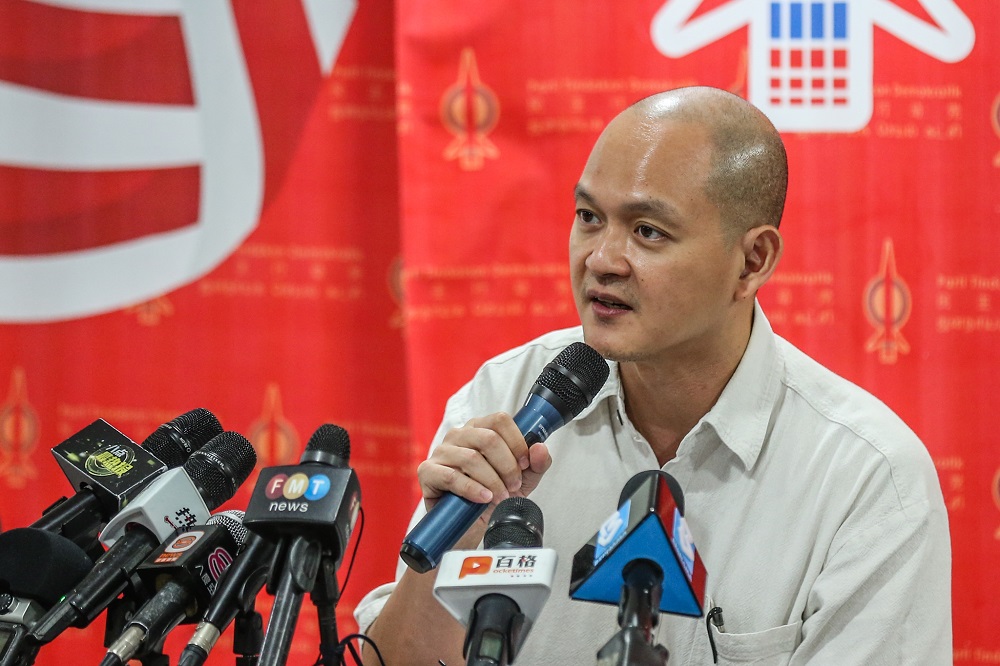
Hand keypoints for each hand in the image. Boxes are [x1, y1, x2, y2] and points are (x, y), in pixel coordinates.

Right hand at [417, 412, 552, 513]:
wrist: (469, 526)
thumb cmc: (493, 496)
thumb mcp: (523, 480)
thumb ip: (536, 463)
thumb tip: (539, 447)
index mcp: (479, 428)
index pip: (499, 420)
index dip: (517, 442)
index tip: (524, 464)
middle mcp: (459, 435)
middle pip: (488, 438)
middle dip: (507, 466)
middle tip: (513, 485)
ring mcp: (441, 452)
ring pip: (471, 458)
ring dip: (492, 481)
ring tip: (500, 496)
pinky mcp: (427, 471)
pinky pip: (451, 476)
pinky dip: (472, 489)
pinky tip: (483, 498)